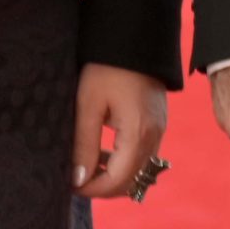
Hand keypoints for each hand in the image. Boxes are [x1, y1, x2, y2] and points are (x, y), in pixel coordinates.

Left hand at [71, 63, 168, 199]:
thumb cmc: (107, 68)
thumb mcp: (88, 106)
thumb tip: (78, 180)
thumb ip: (84, 146)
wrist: (134, 39)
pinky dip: (124, 162)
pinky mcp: (158, 123)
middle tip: (76, 177)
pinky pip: (143, 155)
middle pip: (132, 181)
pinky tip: (104, 150)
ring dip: (114, 175)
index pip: (118, 181)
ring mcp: (160, 129)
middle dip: (103, 186)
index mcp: (138, 133)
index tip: (69, 185)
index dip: (92, 190)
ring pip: (139, 171)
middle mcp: (155, 136)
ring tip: (87, 163)